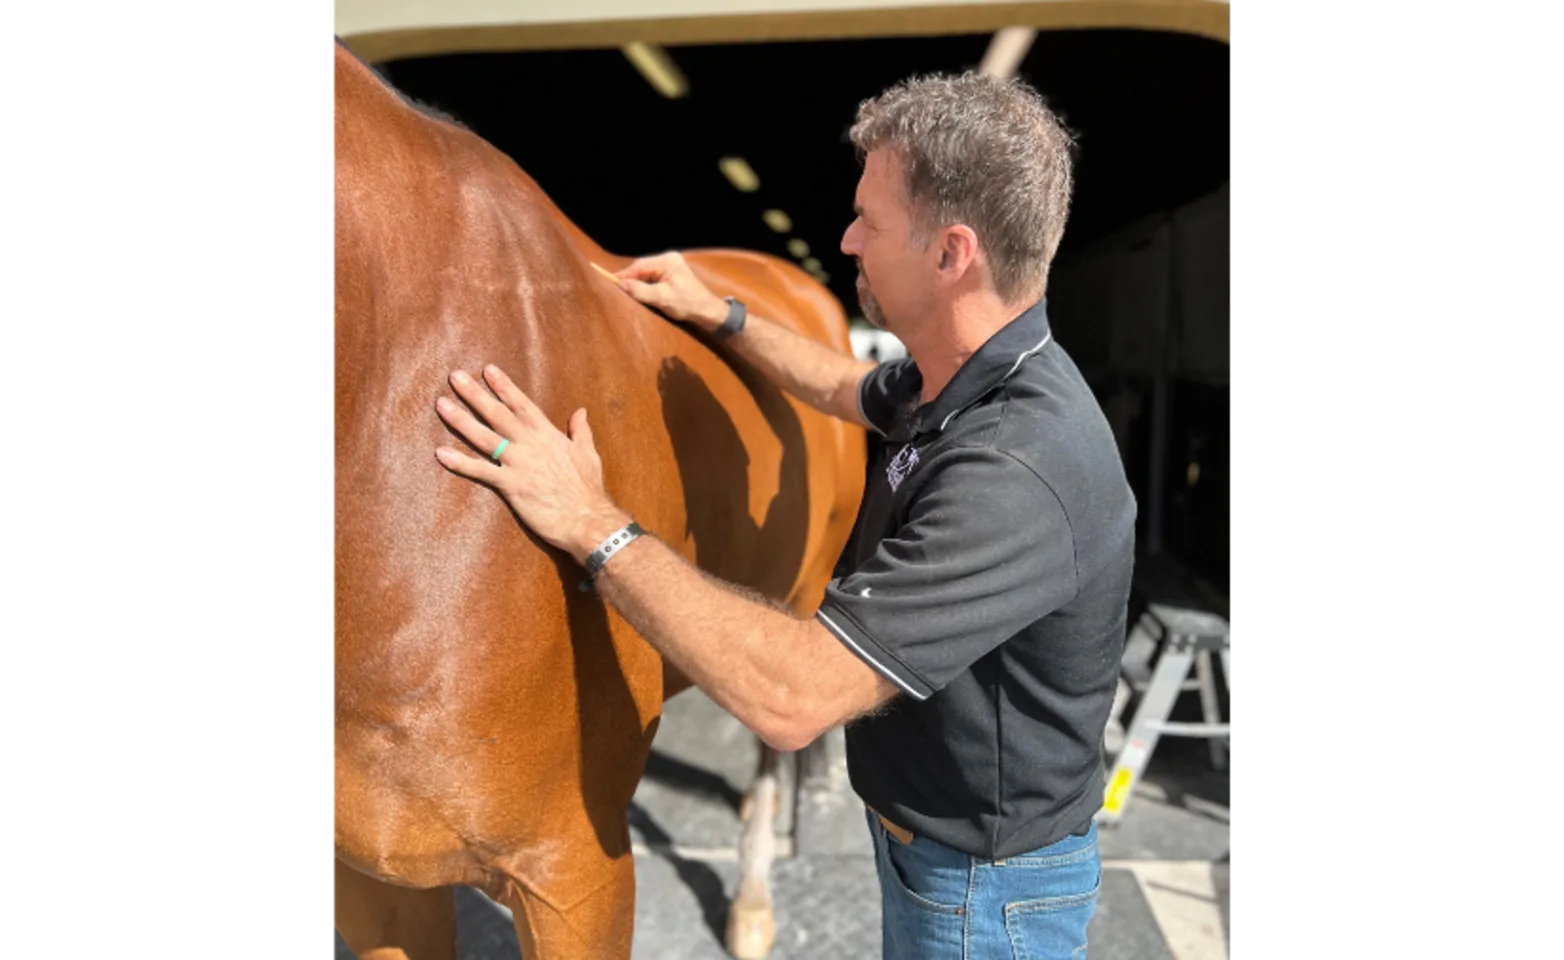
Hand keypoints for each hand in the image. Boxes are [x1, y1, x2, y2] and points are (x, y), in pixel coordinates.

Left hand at [434, 365, 631, 564]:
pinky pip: (481, 471)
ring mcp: (519, 464)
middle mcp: (530, 444)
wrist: (587, 519)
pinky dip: (460, 463)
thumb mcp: (588, 454)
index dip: (504, 386)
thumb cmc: (588, 489)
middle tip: (456, 376)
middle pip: (497, 414)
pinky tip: (441, 453)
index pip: (522, 404)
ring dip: (461, 420)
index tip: (487, 370)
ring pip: (484, 437)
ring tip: (441, 404)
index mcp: (547, 435)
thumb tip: (580, 412)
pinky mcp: (511, 485)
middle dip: (475, 394)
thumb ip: (581, 431)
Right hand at [615, 252, 728, 330]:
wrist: (707, 311)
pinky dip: (644, 284)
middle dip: (630, 279)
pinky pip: (652, 277)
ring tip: (626, 292)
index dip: (624, 275)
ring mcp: (670, 266)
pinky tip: (640, 292)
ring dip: (637, 282)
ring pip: (645, 273)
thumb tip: (620, 285)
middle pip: (641, 268)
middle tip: (616, 289)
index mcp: (667, 261)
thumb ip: (640, 291)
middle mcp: (668, 259)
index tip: (610, 282)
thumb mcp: (661, 299)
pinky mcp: (670, 274)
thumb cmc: (687, 304)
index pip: (639, 266)